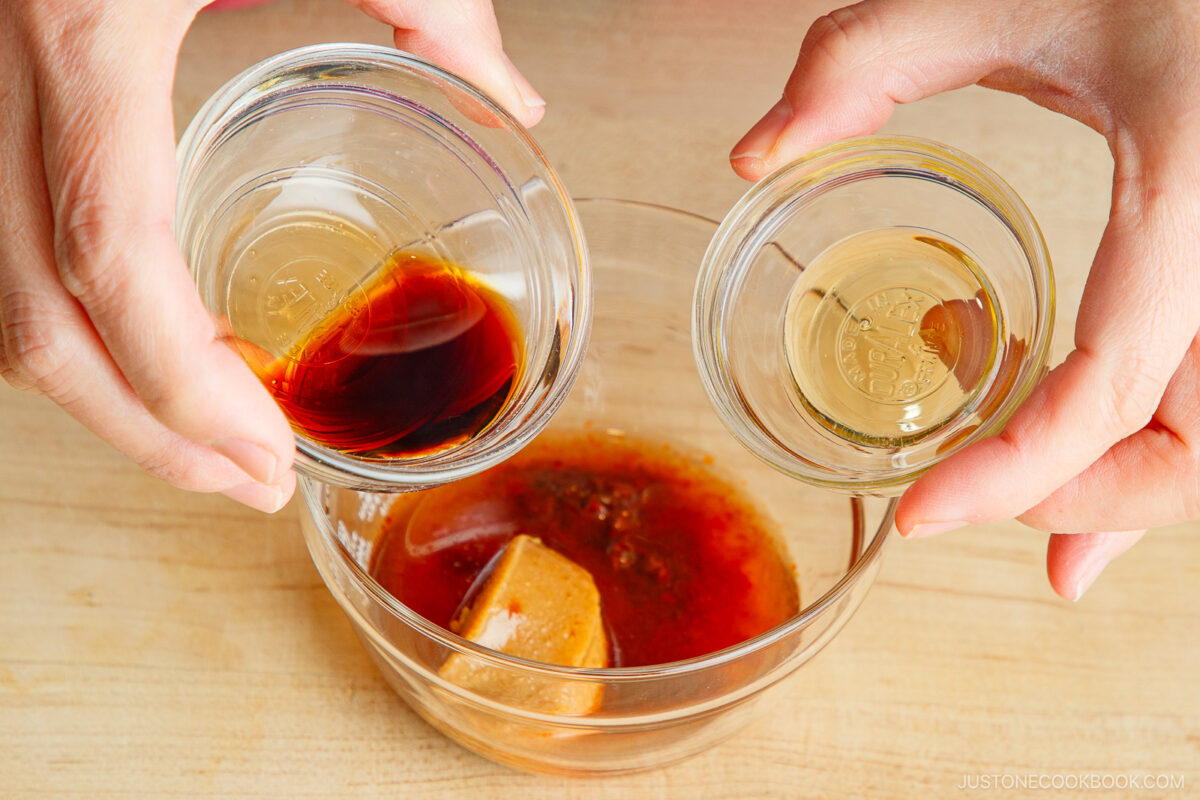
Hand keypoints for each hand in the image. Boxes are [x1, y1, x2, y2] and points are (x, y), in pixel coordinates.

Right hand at [0, 0, 540, 512]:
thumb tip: (510, 99)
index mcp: (82, 20)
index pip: (106, 252)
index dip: (176, 385)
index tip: (265, 465)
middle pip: (30, 311)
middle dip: (139, 427)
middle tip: (249, 488)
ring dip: (103, 390)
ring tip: (212, 442)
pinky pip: (9, 235)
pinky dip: (78, 316)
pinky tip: (162, 344)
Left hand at [730, 0, 1199, 598]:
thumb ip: (865, 57)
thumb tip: (753, 153)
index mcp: (1188, 179)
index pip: (1114, 377)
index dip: (1020, 472)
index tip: (922, 514)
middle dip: (1089, 501)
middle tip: (969, 507)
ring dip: (1125, 492)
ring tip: (1036, 515)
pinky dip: (1158, 447)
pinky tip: (1089, 471)